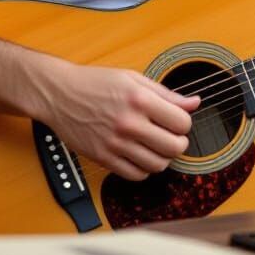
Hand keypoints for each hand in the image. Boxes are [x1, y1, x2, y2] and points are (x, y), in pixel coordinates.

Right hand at [41, 65, 199, 180]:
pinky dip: (144, 169)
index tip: (178, 122)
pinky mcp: (103, 158)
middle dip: (179, 143)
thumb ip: (166, 94)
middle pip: (174, 147)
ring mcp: (115, 143)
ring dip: (163, 158)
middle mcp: (129, 123)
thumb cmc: (96, 82)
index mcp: (140, 100)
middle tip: (172, 136)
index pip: (181, 122)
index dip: (185, 123)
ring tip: (156, 146)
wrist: (60, 94)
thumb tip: (194, 103)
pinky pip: (135, 175)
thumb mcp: (134, 79)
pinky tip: (140, 155)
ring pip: (157, 165)